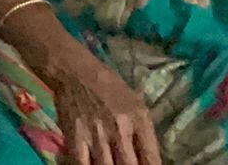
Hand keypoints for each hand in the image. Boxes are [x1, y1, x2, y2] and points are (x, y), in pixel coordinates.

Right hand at [47, 55, 161, 164]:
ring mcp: (95, 135)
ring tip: (112, 164)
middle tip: (128, 164)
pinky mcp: (74, 137)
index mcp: (138, 120)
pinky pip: (82, 164)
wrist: (75, 72)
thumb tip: (152, 161)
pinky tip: (93, 164)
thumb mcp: (137, 105)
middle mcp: (119, 129)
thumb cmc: (109, 87)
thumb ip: (145, 134)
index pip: (152, 158)